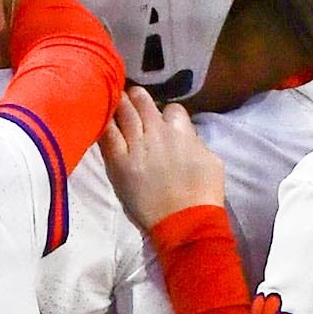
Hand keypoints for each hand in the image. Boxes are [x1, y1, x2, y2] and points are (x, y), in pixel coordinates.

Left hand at [100, 88, 225, 225]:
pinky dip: (104, 125)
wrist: (184, 220)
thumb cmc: (204, 194)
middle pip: (143, 104)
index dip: (167, 111)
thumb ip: (196, 142)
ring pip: (124, 115)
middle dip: (137, 97)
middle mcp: (156, 133)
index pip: (172, 109)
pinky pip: (108, 137)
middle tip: (130, 93)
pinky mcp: (119, 162)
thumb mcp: (212, 160)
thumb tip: (187, 136)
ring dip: (120, 103)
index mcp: (181, 131)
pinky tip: (100, 118)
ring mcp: (135, 146)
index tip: (163, 116)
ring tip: (114, 97)